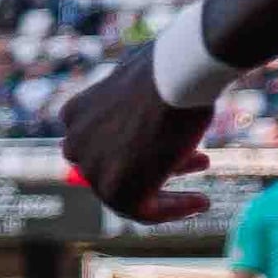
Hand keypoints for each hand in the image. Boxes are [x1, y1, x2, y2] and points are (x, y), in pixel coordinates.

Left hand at [58, 47, 215, 223]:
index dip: (141, 148)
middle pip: (118, 166)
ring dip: (168, 188)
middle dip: (158, 164)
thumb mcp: (140, 79)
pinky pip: (142, 210)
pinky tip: (201, 202)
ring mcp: (92, 168)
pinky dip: (172, 209)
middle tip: (196, 161)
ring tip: (202, 186)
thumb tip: (145, 120)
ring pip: (129, 190)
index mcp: (75, 115)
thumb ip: (134, 104)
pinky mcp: (115, 189)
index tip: (172, 149)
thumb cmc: (168, 67)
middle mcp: (76, 143)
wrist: (175, 75)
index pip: (102, 144)